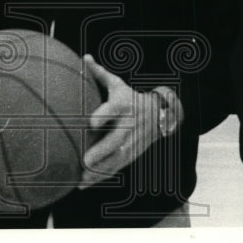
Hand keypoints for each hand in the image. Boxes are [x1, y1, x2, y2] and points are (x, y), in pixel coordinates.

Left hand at [79, 54, 182, 188]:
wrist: (162, 113)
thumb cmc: (131, 98)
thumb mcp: (119, 84)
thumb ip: (100, 74)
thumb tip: (84, 58)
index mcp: (124, 105)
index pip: (113, 110)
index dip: (103, 116)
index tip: (91, 123)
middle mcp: (130, 124)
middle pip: (116, 139)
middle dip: (102, 151)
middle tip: (84, 160)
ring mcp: (133, 142)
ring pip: (117, 158)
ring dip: (99, 170)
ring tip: (81, 178)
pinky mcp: (132, 154)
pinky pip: (117, 167)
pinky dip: (102, 177)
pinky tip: (84, 184)